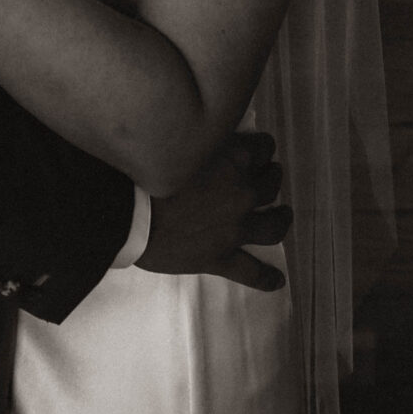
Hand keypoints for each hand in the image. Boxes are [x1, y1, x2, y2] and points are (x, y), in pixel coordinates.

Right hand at [138, 130, 291, 293]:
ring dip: (281, 219)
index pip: (264, 147)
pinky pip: (251, 271)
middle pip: (271, 183)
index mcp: (234, 159)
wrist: (129, 213)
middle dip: (271, 177)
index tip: (257, 150)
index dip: (261, 148)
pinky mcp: (221, 258)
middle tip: (267, 177)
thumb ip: (206, 138)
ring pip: (273, 226)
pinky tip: (277, 281)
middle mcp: (242, 193)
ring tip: (283, 215)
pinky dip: (266, 277)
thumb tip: (213, 133)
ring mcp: (235, 229)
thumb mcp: (183, 142)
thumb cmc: (148, 171)